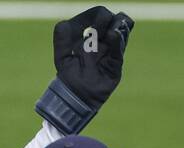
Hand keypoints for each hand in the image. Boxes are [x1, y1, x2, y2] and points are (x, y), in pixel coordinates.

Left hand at [36, 6, 133, 133]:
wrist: (74, 98)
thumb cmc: (68, 76)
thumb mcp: (62, 55)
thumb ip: (61, 39)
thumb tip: (63, 23)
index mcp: (93, 36)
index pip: (100, 15)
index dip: (97, 13)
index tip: (88, 22)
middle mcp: (105, 42)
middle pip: (114, 19)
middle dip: (105, 19)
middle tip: (97, 27)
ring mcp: (111, 52)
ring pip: (122, 30)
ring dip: (117, 25)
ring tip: (111, 29)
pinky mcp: (114, 66)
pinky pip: (118, 50)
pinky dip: (117, 40)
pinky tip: (113, 34)